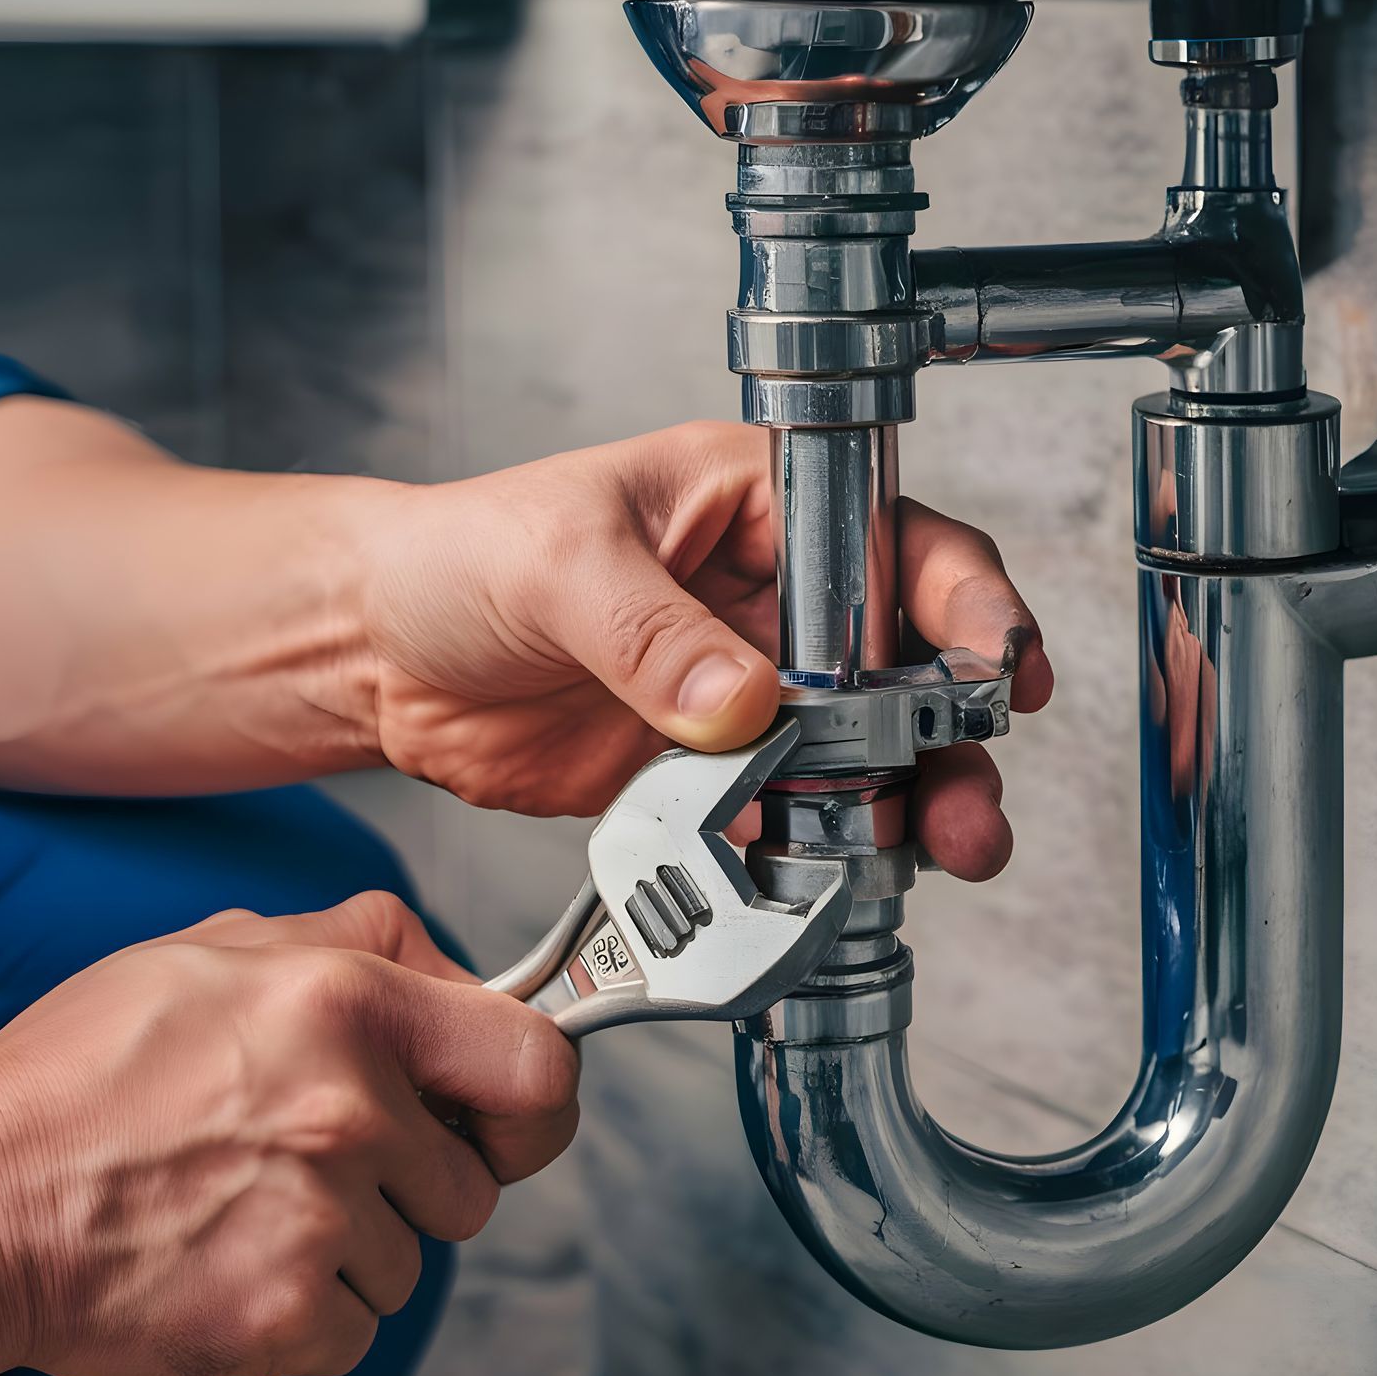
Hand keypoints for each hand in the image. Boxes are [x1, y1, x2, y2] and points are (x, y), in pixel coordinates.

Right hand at [0, 892, 576, 1375]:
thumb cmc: (85, 1072)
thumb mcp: (218, 947)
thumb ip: (356, 943)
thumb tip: (456, 974)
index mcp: (348, 1003)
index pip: (536, 1061)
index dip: (537, 1101)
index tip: (513, 1119)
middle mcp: (351, 1110)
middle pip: (473, 1186)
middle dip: (413, 1183)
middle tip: (314, 1163)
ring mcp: (322, 1220)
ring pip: (412, 1263)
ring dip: (350, 1249)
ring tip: (244, 1206)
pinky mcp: (283, 1317)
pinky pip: (357, 1330)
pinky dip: (306, 1316)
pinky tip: (229, 1264)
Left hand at [365, 422, 1053, 878]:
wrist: (378, 656)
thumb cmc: (459, 554)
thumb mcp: (555, 560)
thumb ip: (649, 631)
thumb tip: (744, 700)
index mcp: (755, 504)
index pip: (894, 541)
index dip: (966, 604)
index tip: (997, 664)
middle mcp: (770, 600)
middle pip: (904, 665)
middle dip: (954, 734)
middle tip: (968, 797)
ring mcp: (745, 692)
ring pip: (863, 752)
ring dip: (905, 802)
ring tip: (931, 847)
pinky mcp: (708, 771)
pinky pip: (786, 813)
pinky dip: (816, 847)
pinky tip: (830, 870)